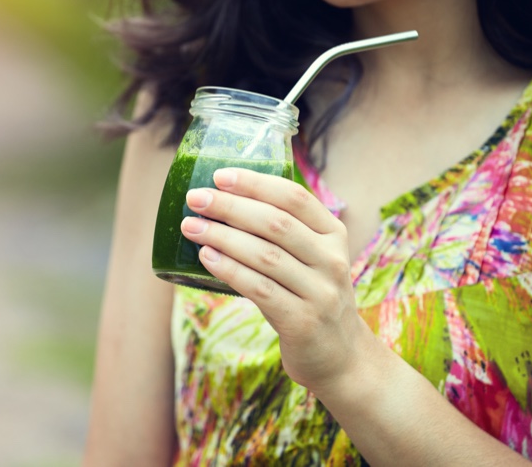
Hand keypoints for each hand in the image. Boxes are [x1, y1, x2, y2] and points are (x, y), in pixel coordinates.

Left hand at [180, 167, 369, 392]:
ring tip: (191, 226)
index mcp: (333, 234)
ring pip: (264, 255)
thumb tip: (223, 202)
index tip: (220, 175)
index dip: (255, 183)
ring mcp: (320, 292)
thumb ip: (284, 233)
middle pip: (275, 223)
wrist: (340, 356)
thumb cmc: (311, 297)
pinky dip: (229, 270)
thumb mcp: (312, 259)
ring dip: (222, 236)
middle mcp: (332, 260)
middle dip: (230, 206)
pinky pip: (259, 288)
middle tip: (196, 199)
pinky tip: (206, 257)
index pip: (294, 198)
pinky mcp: (303, 321)